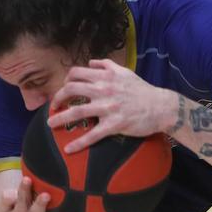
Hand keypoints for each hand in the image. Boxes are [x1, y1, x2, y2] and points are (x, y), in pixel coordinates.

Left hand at [47, 59, 173, 152]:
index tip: (64, 88)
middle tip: (54, 106)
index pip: (76, 74)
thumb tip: (91, 63)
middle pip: (71, 90)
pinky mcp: (115, 125)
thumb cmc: (143, 90)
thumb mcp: (126, 72)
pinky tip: (69, 149)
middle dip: (58, 98)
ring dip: (60, 118)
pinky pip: (93, 135)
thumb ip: (107, 65)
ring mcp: (108, 108)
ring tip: (50, 124)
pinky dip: (79, 143)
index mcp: (105, 77)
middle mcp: (104, 90)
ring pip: (77, 112)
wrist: (162, 107)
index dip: (66, 80)